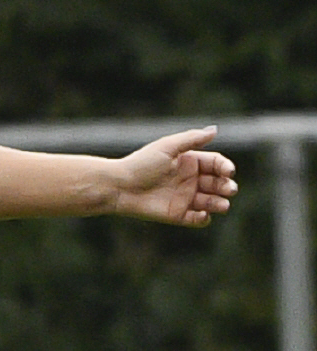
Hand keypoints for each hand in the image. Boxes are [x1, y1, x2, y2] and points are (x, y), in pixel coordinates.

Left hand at [113, 128, 237, 227]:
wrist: (120, 186)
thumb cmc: (142, 163)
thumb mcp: (168, 147)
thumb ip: (192, 139)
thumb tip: (215, 130)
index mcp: (190, 162)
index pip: (216, 164)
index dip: (225, 167)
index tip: (228, 172)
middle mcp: (190, 180)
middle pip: (217, 183)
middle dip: (226, 187)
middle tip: (229, 189)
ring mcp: (184, 198)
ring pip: (210, 202)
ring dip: (219, 203)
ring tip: (222, 205)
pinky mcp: (177, 215)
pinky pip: (196, 219)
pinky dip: (203, 219)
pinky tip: (203, 215)